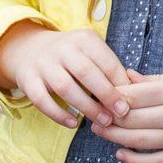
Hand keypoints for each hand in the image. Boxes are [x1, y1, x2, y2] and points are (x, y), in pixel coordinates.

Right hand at [0, 23, 131, 129]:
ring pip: (66, 87)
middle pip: (86, 72)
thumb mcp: (90, 51)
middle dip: (106, 94)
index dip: (120, 82)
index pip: (105, 60)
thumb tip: (135, 89)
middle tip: (121, 113)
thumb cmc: (71, 56)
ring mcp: (43, 64)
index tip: (131, 101)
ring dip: (87, 107)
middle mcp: (62, 48)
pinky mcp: (28, 80)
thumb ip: (109, 67)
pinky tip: (73, 124)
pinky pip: (42, 100)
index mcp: (83, 39)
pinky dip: (58, 114)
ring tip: (103, 121)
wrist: (29, 49)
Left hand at [90, 68, 162, 162]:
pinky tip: (121, 154)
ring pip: (138, 141)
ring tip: (100, 132)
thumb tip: (123, 77)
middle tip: (93, 114)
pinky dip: (134, 160)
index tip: (98, 95)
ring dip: (114, 138)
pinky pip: (154, 162)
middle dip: (107, 117)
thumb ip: (152, 80)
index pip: (133, 96)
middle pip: (131, 119)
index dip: (111, 97)